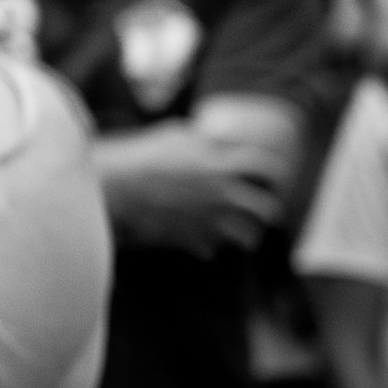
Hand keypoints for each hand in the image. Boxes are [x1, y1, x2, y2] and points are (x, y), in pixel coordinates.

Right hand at [96, 122, 286, 253]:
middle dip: (268, 210)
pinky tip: (202, 237)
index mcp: (223, 164)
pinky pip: (216, 250)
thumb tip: (224, 140)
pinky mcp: (191, 241)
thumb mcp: (177, 136)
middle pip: (270, 210)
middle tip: (262, 209)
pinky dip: (212, 246)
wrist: (110, 187)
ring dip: (247, 234)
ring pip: (250, 237)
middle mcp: (223, 194)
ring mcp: (210, 221)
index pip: (271, 169)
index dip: (277, 174)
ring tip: (241, 230)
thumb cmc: (140, 156)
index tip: (275, 179)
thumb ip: (207, 142)